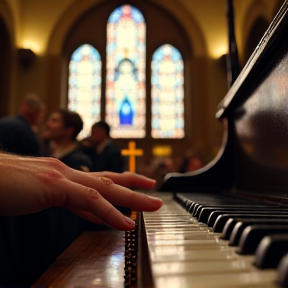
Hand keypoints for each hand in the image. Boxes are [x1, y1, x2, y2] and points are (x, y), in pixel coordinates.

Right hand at [0, 154, 162, 230]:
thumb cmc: (4, 185)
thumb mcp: (37, 193)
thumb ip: (60, 198)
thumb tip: (78, 206)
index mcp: (62, 174)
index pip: (96, 180)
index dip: (117, 185)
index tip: (132, 192)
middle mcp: (65, 172)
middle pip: (108, 179)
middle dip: (133, 184)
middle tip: (153, 188)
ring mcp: (61, 177)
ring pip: (106, 188)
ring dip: (132, 197)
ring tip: (152, 205)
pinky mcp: (54, 186)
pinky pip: (90, 201)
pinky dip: (110, 213)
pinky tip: (126, 223)